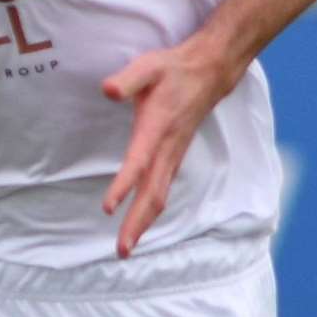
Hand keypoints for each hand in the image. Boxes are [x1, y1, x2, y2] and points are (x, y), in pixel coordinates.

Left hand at [100, 40, 239, 258]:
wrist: (209, 72)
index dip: (123, 185)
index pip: (138, 162)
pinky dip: (152, 211)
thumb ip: (127, 79)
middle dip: (136, 223)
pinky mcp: (175, 156)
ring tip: (126, 247)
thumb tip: (108, 90)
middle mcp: (167, 148)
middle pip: (152, 193)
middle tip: (121, 250)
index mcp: (156, 128)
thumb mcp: (147, 66)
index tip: (108, 208)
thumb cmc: (172, 70)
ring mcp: (174, 155)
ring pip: (159, 196)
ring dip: (143, 223)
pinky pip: (163, 190)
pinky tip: (141, 222)